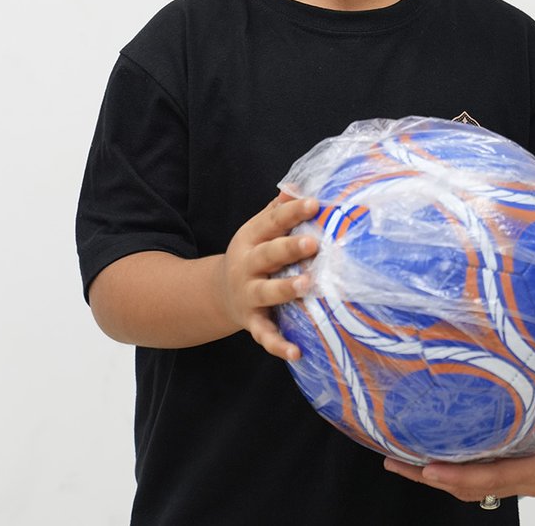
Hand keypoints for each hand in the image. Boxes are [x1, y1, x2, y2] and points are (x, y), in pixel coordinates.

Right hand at [219, 192, 319, 360]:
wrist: (219, 294)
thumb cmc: (255, 254)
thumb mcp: (260, 229)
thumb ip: (279, 209)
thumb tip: (300, 183)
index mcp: (252, 238)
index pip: (272, 221)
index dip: (292, 211)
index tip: (315, 202)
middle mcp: (247, 265)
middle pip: (268, 254)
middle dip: (289, 248)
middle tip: (313, 242)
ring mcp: (248, 294)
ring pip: (266, 292)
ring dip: (285, 289)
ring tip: (307, 285)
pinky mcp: (252, 321)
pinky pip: (265, 334)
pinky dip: (279, 344)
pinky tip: (297, 351)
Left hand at [383, 366, 534, 502]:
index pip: (494, 480)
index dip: (457, 476)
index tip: (425, 467)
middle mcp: (533, 478)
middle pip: (473, 488)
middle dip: (432, 477)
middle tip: (394, 460)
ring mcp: (530, 477)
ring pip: (477, 485)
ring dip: (442, 475)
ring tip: (405, 458)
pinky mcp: (531, 469)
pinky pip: (489, 475)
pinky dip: (461, 469)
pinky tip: (445, 451)